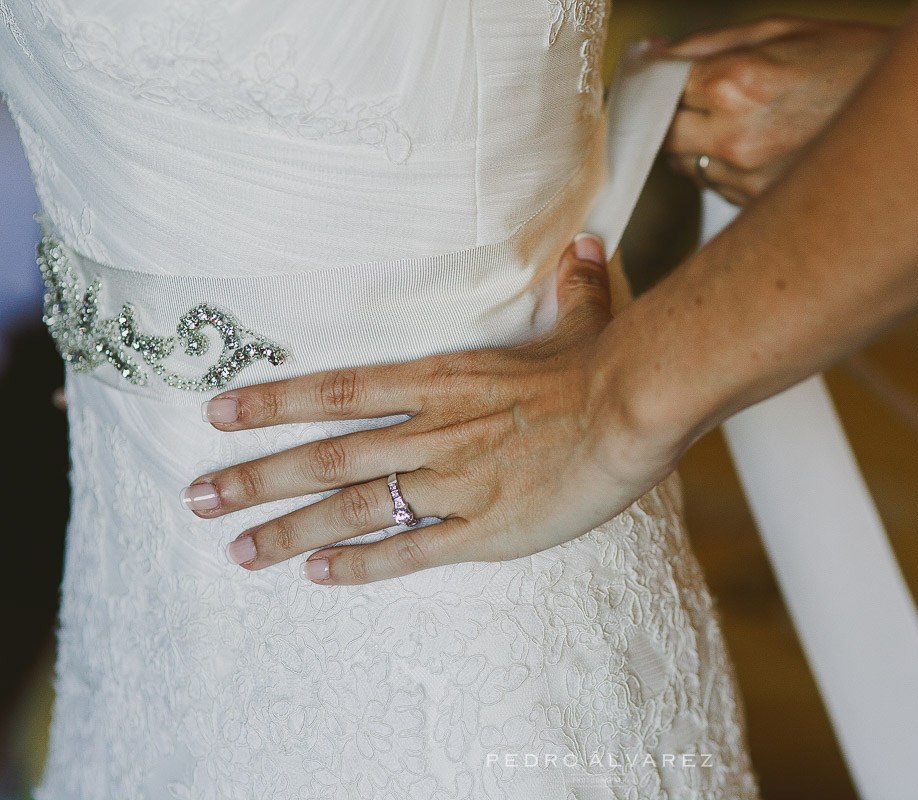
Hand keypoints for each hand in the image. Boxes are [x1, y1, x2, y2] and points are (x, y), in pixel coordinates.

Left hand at [180, 234, 680, 584]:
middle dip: (255, 477)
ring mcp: (454, 480)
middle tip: (198, 497)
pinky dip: (359, 565)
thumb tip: (584, 248)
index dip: (273, 402)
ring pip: (353, 508)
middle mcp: (432, 430)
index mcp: (442, 380)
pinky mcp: (484, 527)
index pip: (338, 390)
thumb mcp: (581, 318)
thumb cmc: (605, 364)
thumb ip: (571, 287)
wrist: (634, 407)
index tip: (218, 415)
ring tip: (238, 550)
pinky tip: (317, 575)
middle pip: (326, 456)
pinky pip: (409, 551)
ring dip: (289, 529)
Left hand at [661, 15, 891, 204]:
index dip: (654, 86)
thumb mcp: (780, 30)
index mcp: (733, 83)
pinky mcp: (762, 205)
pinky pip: (719, 187)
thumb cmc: (851, 60)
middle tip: (696, 103)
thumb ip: (705, 44)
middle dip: (671, 119)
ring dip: (701, 146)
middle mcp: (734, 137)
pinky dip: (729, 168)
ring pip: (688, 166)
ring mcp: (748, 179)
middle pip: (663, 137)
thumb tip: (650, 53)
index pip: (657, 91)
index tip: (655, 83)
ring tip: (750, 122)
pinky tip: (767, 146)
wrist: (916, 116)